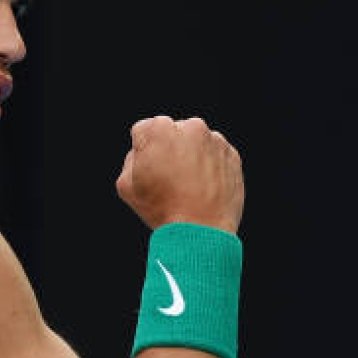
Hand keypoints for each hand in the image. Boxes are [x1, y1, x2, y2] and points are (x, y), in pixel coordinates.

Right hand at [115, 115, 244, 233]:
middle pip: (172, 132)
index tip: (150, 170)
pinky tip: (203, 188)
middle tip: (169, 179)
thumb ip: (131, 158)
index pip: (144, 131)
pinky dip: (209, 166)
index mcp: (159, 128)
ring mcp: (214, 140)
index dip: (143, 152)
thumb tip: (143, 153)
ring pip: (195, 142)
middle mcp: (190, 126)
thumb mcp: (125, 185)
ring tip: (188, 186)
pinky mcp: (232, 155)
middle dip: (169, 149)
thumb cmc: (161, 208)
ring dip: (190, 156)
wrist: (201, 231)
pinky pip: (215, 155)